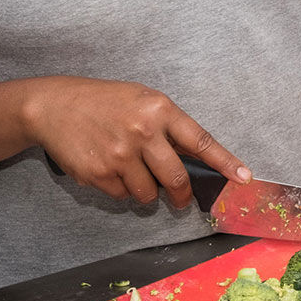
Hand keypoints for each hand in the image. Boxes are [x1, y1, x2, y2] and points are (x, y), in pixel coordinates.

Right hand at [22, 76, 249, 208]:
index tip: (245, 178)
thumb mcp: (142, 100)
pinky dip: (122, 189)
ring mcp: (120, 155)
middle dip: (183, 196)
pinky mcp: (99, 174)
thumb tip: (196, 160)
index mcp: (159, 109)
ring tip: (132, 171)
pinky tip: (109, 169)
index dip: (225, 162)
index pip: (200, 141)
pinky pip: (123, 196)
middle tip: (181, 200)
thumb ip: (169, 126)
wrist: (55, 106)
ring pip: (149, 194)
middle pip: (177, 178)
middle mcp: (142, 132)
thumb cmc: (105, 102)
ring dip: (147, 192)